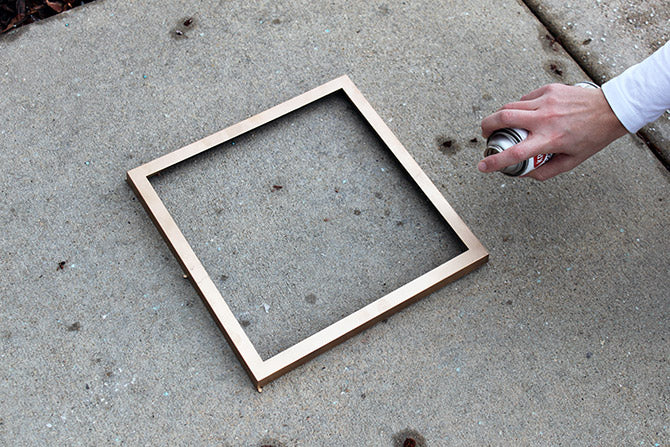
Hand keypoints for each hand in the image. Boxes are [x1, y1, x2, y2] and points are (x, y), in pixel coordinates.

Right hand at [478, 83, 627, 179]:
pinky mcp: (549, 90)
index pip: (515, 152)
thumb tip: (524, 173)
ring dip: (499, 116)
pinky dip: (520, 107)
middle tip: (485, 135)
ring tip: (500, 124)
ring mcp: (546, 101)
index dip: (494, 161)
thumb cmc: (593, 136)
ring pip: (510, 106)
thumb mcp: (572, 161)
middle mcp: (546, 119)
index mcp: (551, 140)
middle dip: (487, 126)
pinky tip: (524, 114)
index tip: (482, 166)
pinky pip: (525, 99)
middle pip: (503, 118)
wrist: (611, 109)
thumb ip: (546, 171)